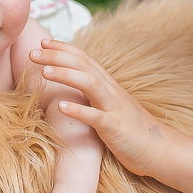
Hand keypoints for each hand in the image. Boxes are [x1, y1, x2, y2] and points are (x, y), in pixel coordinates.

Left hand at [30, 40, 169, 176]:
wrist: (160, 150)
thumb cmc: (131, 129)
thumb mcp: (110, 105)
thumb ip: (94, 93)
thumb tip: (73, 84)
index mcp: (108, 84)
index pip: (84, 58)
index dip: (63, 48)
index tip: (42, 42)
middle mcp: (111, 91)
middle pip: (83, 65)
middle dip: (57, 56)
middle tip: (32, 53)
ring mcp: (114, 108)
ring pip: (90, 83)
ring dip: (66, 75)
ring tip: (44, 72)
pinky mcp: (115, 127)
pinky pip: (96, 117)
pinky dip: (78, 110)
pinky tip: (61, 107)